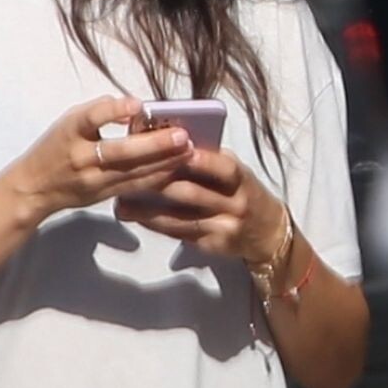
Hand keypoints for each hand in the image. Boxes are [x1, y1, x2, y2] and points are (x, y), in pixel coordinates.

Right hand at [10, 94, 195, 224]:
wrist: (35, 187)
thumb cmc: (56, 146)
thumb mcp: (69, 121)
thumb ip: (100, 111)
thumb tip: (135, 107)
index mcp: (70, 132)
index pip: (90, 118)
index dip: (113, 111)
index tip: (137, 104)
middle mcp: (81, 158)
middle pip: (120, 152)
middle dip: (155, 145)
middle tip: (183, 136)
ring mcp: (93, 181)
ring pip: (133, 173)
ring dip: (164, 163)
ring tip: (188, 151)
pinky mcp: (102, 196)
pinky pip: (134, 187)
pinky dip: (156, 178)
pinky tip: (175, 169)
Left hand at [113, 145, 285, 262]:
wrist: (267, 232)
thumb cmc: (241, 191)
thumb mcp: (233, 172)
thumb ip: (208, 160)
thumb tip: (166, 141)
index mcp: (240, 178)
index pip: (224, 168)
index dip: (202, 160)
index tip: (176, 149)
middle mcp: (234, 203)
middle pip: (194, 194)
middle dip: (160, 183)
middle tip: (129, 174)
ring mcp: (223, 227)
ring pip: (181, 218)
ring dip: (148, 210)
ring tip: (121, 201)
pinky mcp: (212, 245)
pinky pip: (179, 234)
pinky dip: (154, 224)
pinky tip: (134, 216)